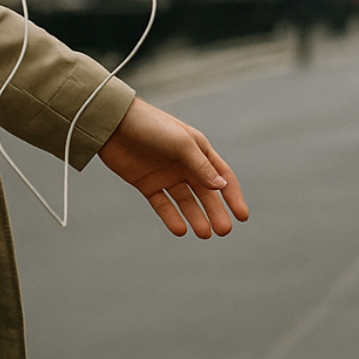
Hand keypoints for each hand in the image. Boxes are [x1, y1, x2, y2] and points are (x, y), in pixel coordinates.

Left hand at [97, 98, 248, 238]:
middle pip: (205, 193)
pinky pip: (163, 205)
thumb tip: (221, 187)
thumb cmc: (153, 127)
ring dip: (196, 217)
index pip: (222, 176)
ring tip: (205, 234)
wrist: (115, 125)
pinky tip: (180, 229)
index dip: (233, 196)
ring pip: (186, 202)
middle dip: (216, 212)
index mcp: (199, 150)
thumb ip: (201, 167)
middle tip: (223, 231)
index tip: (242, 216)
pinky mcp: (148, 184)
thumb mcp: (181, 144)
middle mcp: (185, 165)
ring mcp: (167, 176)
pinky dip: (172, 217)